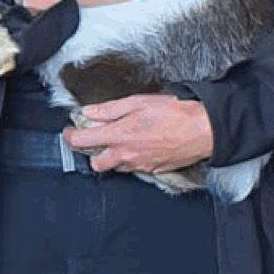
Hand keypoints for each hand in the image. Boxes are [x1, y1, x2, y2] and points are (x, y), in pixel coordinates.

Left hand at [62, 93, 214, 175]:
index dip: (70, 137)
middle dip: (92, 152)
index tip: (70, 131)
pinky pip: (134, 168)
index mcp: (118, 136)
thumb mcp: (138, 102)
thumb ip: (109, 110)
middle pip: (96, 164)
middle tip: (97, 139)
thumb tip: (88, 112)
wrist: (202, 129)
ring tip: (123, 140)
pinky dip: (132, 159)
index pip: (81, 142)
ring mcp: (139, 166)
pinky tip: (141, 145)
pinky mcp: (153, 171)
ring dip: (113, 156)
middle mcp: (126, 155)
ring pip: (116, 167)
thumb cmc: (174, 113)